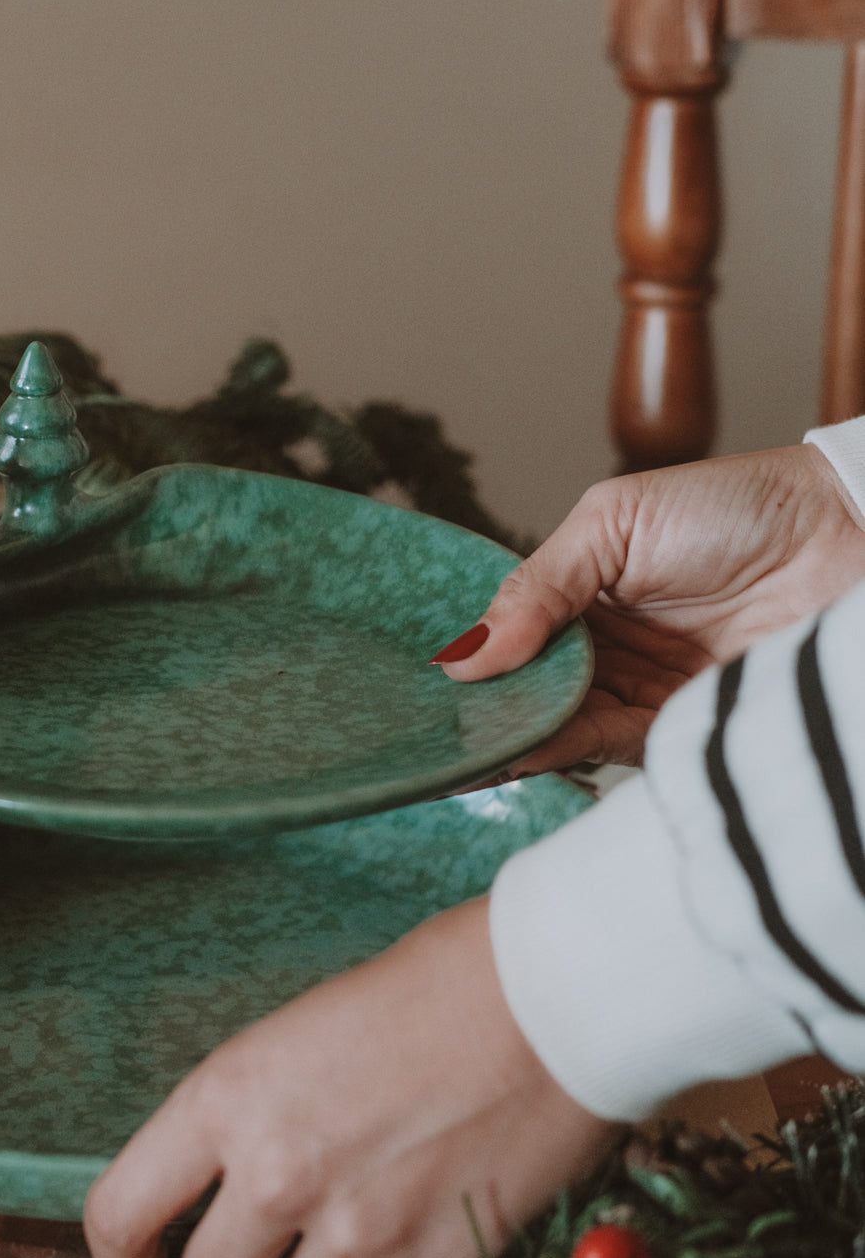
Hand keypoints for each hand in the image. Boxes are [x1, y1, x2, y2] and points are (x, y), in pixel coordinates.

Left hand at [83, 898, 617, 1257]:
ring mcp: (355, 1231)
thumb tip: (232, 1176)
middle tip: (271, 1223)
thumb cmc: (425, 989)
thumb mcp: (299, 1035)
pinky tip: (434, 1194)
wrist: (544, 997)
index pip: (121, 1211)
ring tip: (365, 1200)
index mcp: (229, 1099)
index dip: (124, 1241)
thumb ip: (253, 1112)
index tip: (142, 1247)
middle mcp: (277, 1174)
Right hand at [436, 444, 864, 771]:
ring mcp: (639, 687)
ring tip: (476, 742)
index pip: (510, 638)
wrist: (847, 533)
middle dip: (490, 708)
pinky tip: (532, 748)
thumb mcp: (613, 524)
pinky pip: (614, 744)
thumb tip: (466, 655)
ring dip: (521, 734)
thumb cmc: (734, 507)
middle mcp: (602, 647)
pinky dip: (572, 750)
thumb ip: (540, 587)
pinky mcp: (681, 722)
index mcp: (577, 595)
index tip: (433, 687)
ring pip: (563, 722)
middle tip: (442, 726)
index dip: (475, 663)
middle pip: (530, 688)